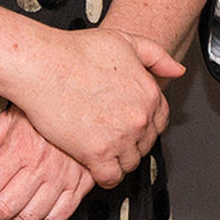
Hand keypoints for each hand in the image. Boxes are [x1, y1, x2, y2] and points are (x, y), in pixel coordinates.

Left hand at [0, 107, 91, 219]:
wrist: (87, 107)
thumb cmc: (48, 110)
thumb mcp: (10, 117)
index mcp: (19, 149)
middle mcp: (40, 167)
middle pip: (3, 208)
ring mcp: (60, 180)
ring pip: (28, 217)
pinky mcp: (78, 187)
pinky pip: (56, 217)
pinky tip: (30, 216)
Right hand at [8, 28, 181, 186]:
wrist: (43, 66)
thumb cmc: (76, 51)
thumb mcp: (124, 41)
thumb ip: (156, 56)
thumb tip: (177, 71)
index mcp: (149, 93)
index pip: (160, 120)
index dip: (144, 122)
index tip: (129, 122)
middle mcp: (139, 118)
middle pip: (145, 143)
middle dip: (131, 141)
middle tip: (111, 133)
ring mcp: (120, 138)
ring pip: (130, 163)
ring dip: (118, 158)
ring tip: (101, 147)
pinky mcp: (96, 154)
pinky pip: (111, 178)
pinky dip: (105, 176)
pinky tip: (95, 165)